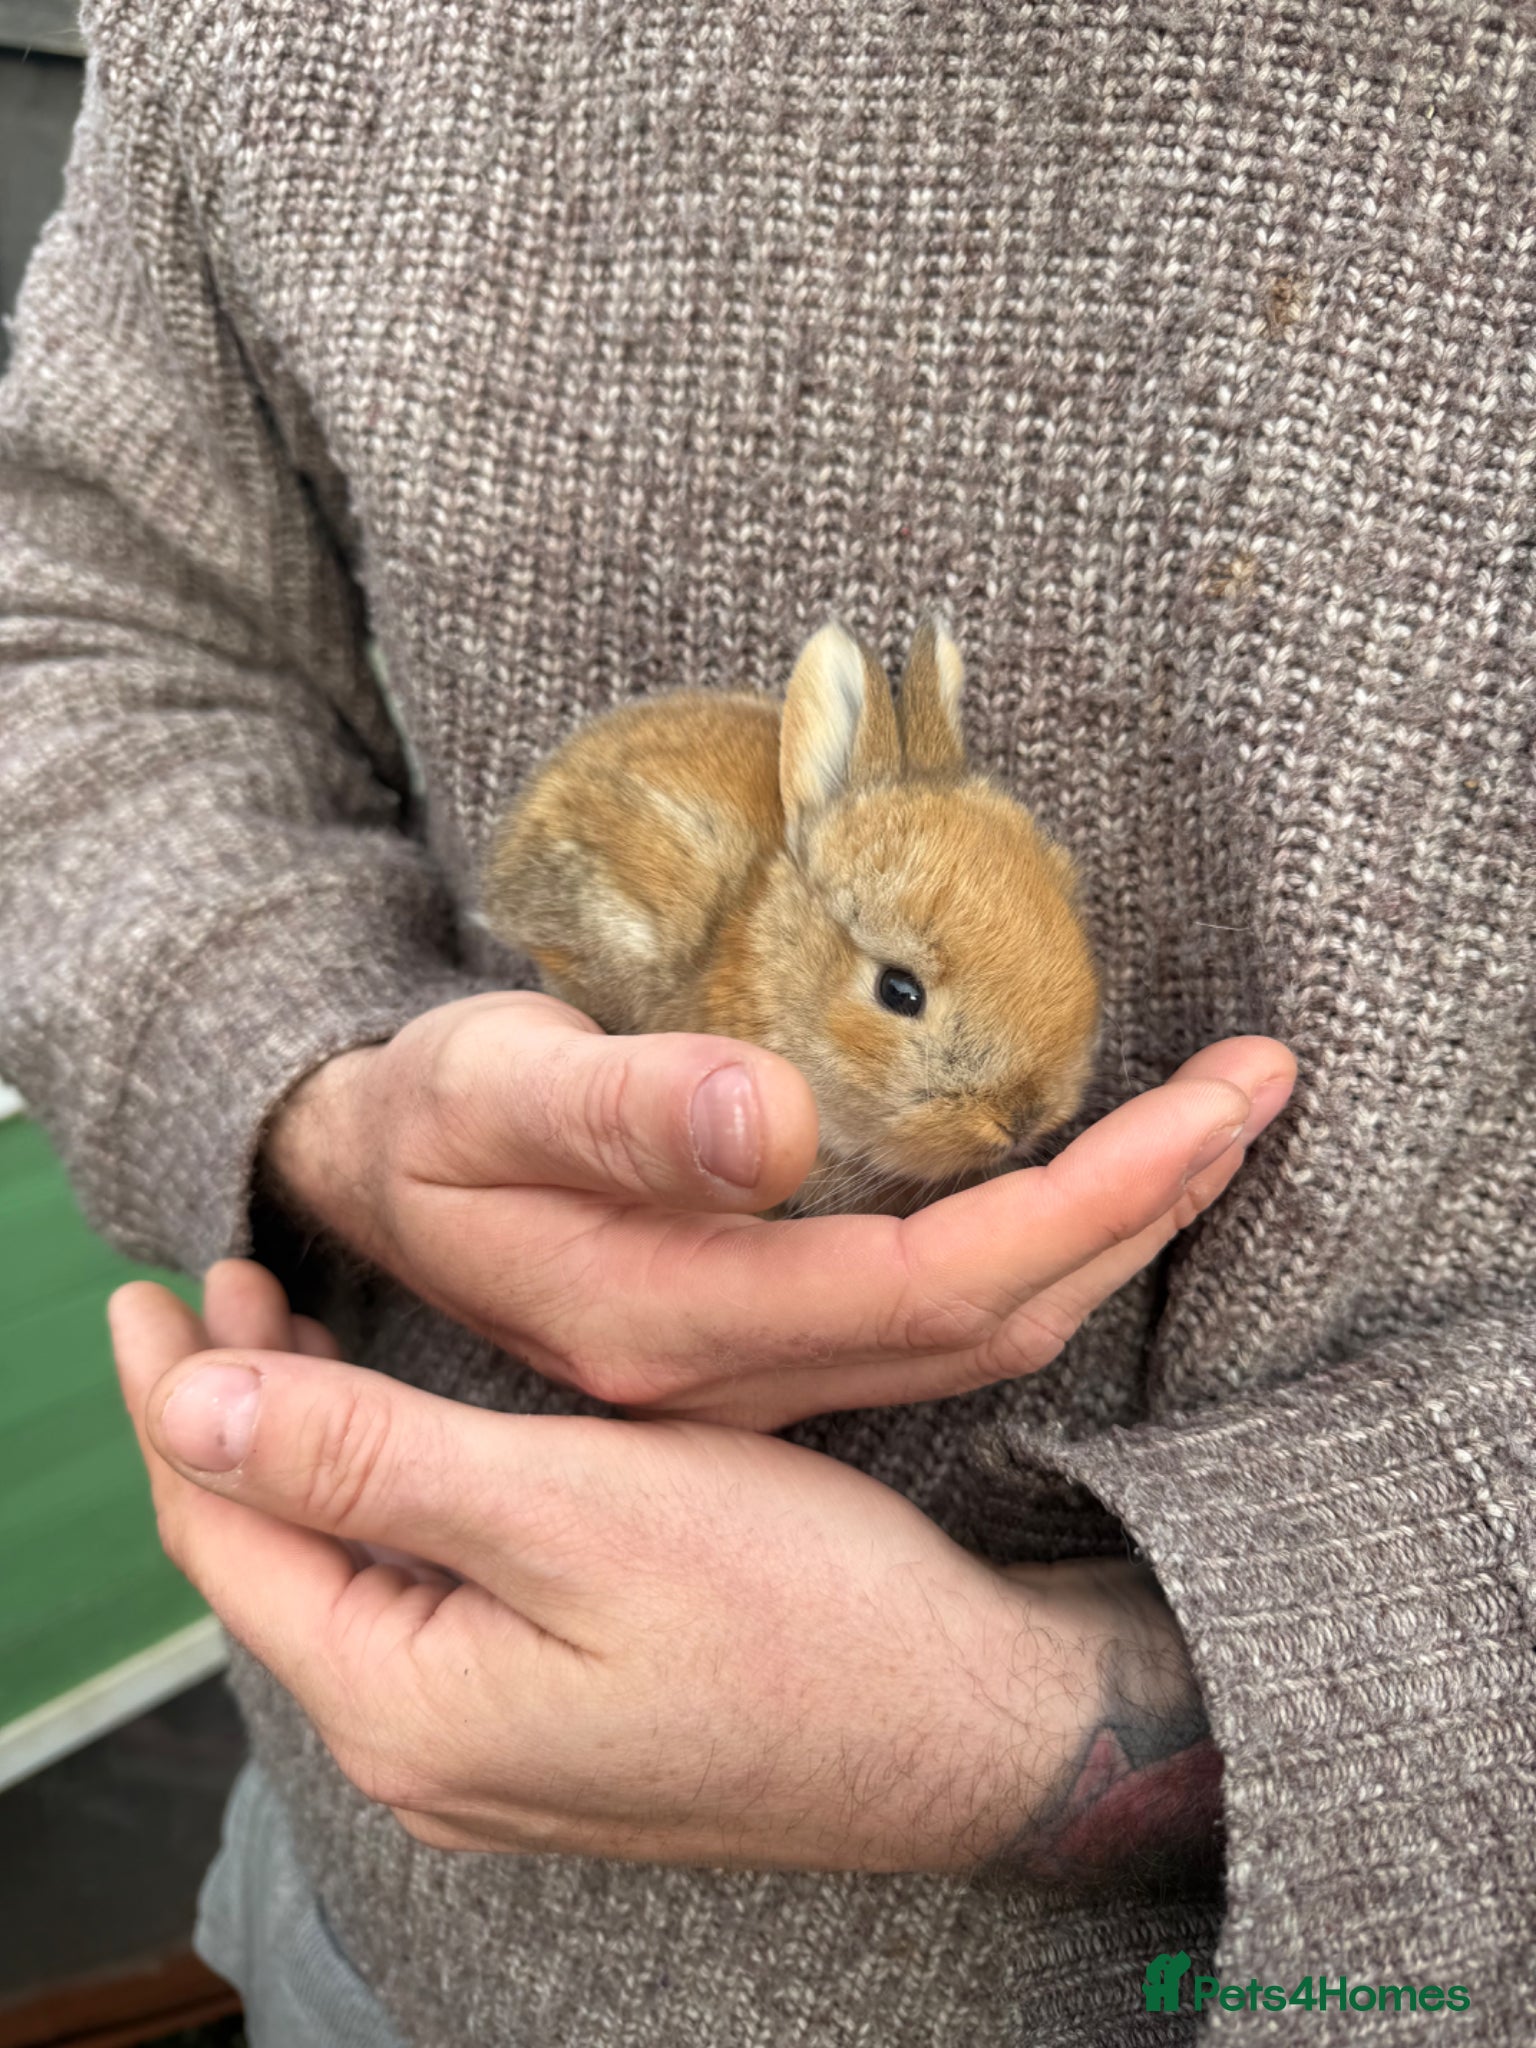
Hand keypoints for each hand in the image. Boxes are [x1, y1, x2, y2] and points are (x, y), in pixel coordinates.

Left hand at [110, 1261, 1219, 1879]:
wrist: (969, 1734)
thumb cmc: (795, 1609)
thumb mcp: (571, 1504)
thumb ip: (369, 1460)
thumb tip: (189, 1407)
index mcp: (404, 1700)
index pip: (226, 1534)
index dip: (177, 1400)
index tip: (159, 1283)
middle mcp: (427, 1755)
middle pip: (275, 1567)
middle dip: (234, 1425)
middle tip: (226, 1290)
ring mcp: (495, 1760)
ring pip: (349, 1586)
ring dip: (313, 1462)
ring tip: (298, 1346)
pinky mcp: (561, 1737)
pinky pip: (421, 1611)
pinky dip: (390, 1511)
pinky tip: (416, 1453)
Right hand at [265, 991, 1293, 1428]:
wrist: (370, 1183)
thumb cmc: (429, 1115)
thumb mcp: (486, 1085)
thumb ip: (616, 1108)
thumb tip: (768, 1122)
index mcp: (673, 1320)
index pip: (937, 1282)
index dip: (1091, 1203)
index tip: (1217, 1100)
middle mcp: (734, 1378)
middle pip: (995, 1319)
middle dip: (1145, 1210)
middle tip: (1260, 1090)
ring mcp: (756, 1380)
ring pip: (981, 1332)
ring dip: (1111, 1235)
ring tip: (1210, 1130)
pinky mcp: (764, 1350)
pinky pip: (940, 1321)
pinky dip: (1039, 1251)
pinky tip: (1088, 1189)